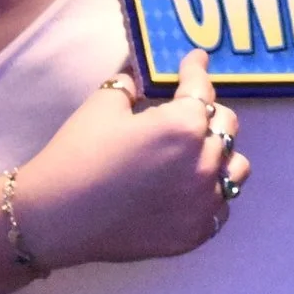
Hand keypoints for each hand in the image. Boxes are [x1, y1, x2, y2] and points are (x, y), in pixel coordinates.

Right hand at [5, 51, 248, 268]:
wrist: (57, 218)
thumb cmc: (78, 154)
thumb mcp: (103, 104)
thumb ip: (132, 84)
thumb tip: (142, 76)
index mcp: (183, 125)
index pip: (202, 88)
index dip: (196, 69)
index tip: (195, 60)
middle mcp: (204, 163)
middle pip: (226, 125)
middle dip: (208, 111)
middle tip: (188, 109)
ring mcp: (203, 203)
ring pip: (235, 168)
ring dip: (219, 154)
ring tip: (197, 151)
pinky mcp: (195, 233)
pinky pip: (221, 206)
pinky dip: (210, 192)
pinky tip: (190, 188)